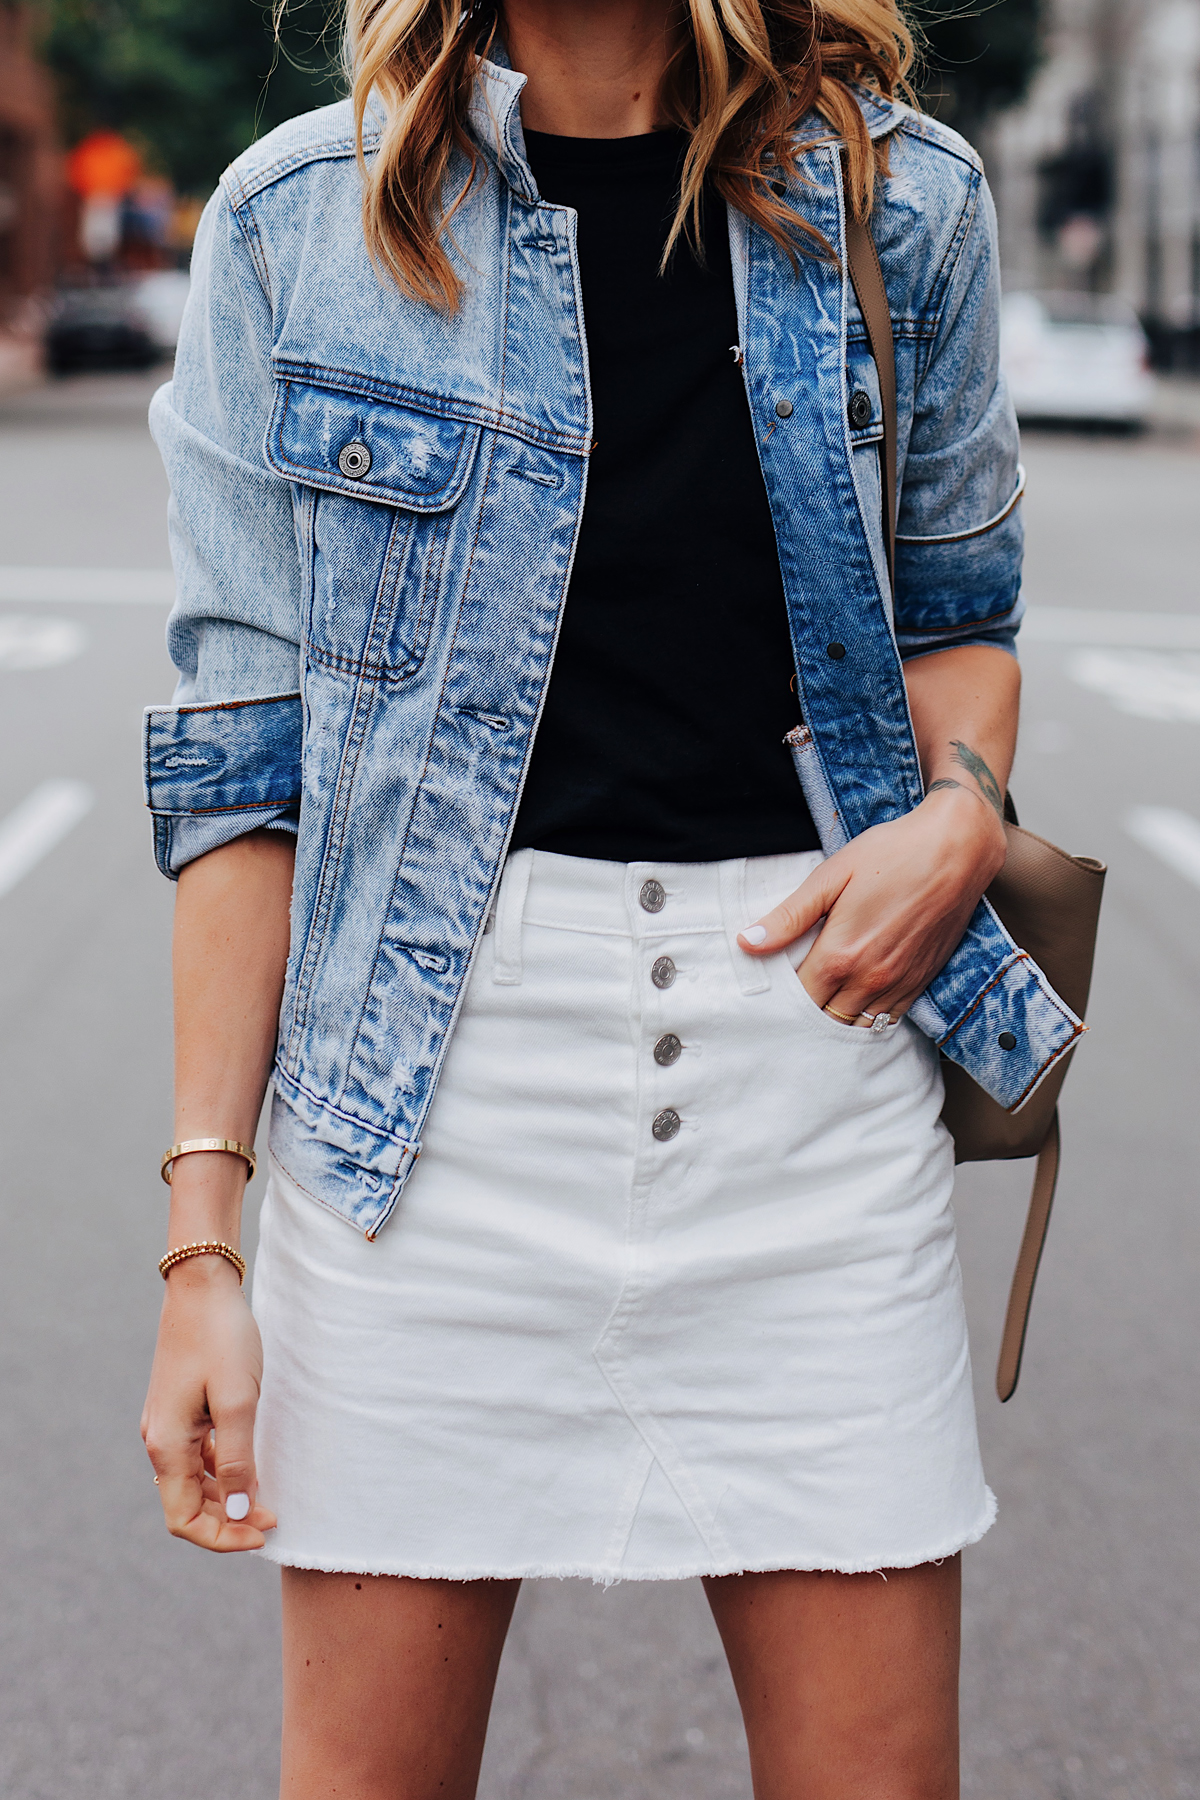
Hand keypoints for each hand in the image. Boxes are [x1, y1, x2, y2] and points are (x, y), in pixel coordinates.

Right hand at [141, 1256, 275, 1551]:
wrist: (203, 1286)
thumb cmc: (221, 1339)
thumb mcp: (237, 1401)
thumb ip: (236, 1459)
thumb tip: (235, 1510)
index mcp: (167, 1445)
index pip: (184, 1518)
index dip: (222, 1536)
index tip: (262, 1531)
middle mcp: (160, 1440)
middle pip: (188, 1504)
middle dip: (228, 1518)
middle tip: (273, 1515)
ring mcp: (169, 1423)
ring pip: (194, 1481)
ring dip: (226, 1496)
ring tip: (265, 1495)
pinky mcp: (181, 1408)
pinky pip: (198, 1455)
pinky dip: (222, 1469)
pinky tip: (249, 1463)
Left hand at [738, 785, 1006, 1025]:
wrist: (957, 850)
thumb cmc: (892, 854)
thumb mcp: (831, 877)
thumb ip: (789, 917)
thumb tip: (748, 942)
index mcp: (841, 954)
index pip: (797, 997)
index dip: (780, 996)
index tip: (769, 988)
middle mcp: (869, 979)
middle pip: (823, 1018)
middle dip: (804, 1012)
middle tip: (790, 998)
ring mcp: (898, 984)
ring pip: (856, 1025)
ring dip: (835, 1019)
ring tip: (820, 1004)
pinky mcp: (920, 982)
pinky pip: (887, 1019)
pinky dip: (866, 1018)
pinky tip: (854, 1003)